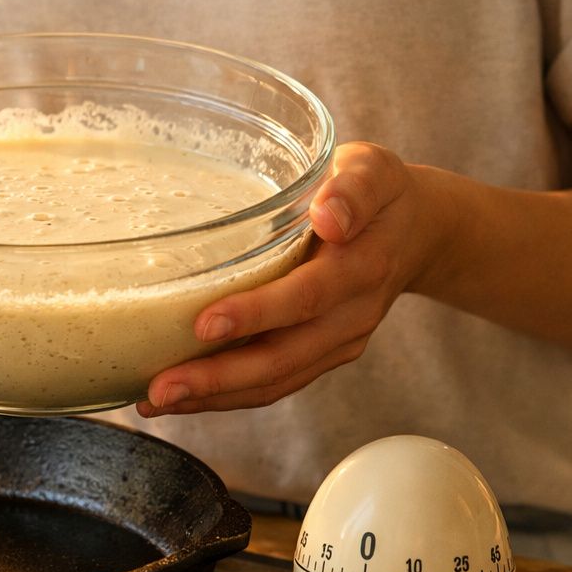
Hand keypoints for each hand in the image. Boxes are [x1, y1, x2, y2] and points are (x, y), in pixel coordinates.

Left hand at [137, 142, 450, 415]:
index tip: (204, 323)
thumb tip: (330, 215)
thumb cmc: (378, 193)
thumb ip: (353, 188)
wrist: (415, 231)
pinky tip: (182, 399)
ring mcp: (338, 342)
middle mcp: (352, 315)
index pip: (305, 296)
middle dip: (219, 378)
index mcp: (361, 266)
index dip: (256, 313)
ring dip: (214, 398)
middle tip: (161, 387)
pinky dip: (227, 397)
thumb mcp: (373, 170)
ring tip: (156, 401)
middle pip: (282, 357)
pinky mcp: (322, 356)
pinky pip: (275, 383)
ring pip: (275, 381)